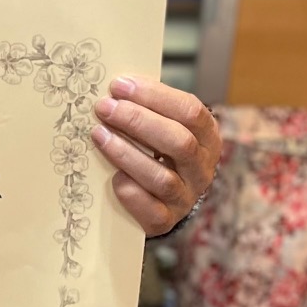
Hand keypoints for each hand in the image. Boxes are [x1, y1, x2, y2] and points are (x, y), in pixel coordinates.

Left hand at [91, 77, 218, 236]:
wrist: (158, 200)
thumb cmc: (156, 152)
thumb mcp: (162, 126)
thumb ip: (147, 109)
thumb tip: (115, 87)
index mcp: (207, 138)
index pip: (191, 111)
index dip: (154, 96)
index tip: (119, 86)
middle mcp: (202, 169)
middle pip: (179, 142)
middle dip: (137, 121)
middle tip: (104, 107)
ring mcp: (186, 197)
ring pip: (162, 177)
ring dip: (126, 153)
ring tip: (99, 135)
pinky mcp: (166, 220)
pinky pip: (150, 210)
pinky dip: (130, 191)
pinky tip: (112, 177)